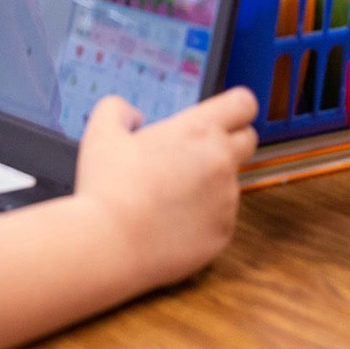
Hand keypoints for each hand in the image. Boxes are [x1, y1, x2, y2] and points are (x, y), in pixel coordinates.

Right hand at [73, 86, 257, 289]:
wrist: (108, 244)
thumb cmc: (106, 189)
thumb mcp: (102, 133)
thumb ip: (118, 109)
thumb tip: (134, 115)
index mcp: (198, 130)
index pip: (244, 104)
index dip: (236, 107)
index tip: (223, 116)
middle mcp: (221, 161)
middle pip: (248, 140)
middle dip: (229, 142)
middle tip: (194, 155)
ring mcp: (226, 199)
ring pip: (230, 183)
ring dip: (209, 185)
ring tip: (169, 198)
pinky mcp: (223, 232)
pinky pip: (221, 218)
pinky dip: (203, 219)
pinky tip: (172, 223)